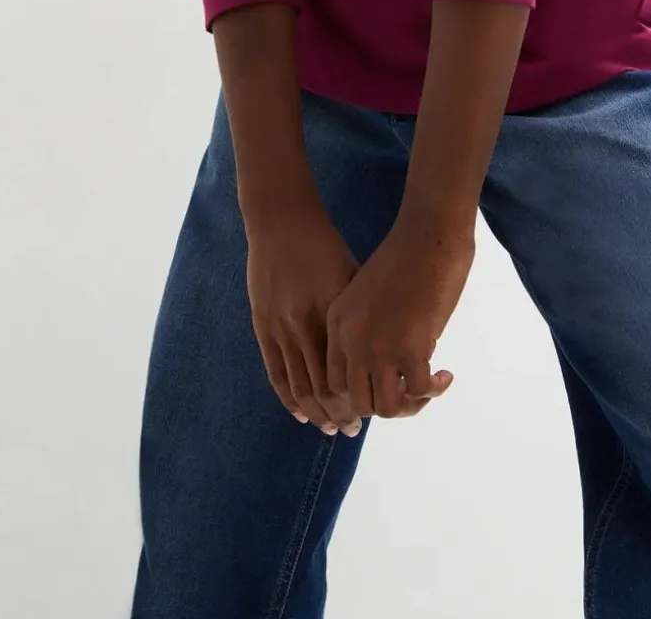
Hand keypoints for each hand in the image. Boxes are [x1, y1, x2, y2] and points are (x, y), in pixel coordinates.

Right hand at [245, 198, 364, 436]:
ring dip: (315, 412)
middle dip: (339, 413)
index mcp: (330, 313)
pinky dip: (287, 398)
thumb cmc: (325, 245)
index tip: (373, 411)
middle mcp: (303, 326)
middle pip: (323, 387)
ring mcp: (279, 328)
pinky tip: (300, 412)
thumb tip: (388, 348)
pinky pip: (275, 372)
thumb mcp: (352, 276)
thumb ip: (362, 314)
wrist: (281, 223)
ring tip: (330, 427)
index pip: (346, 372)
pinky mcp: (262, 326)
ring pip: (298, 387)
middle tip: (354, 428)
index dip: (359, 398)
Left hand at [325, 212, 474, 418]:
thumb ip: (367, 330)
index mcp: (337, 324)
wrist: (428, 234)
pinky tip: (444, 374)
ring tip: (429, 386)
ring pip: (385, 406)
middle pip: (359, 402)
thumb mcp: (368, 297)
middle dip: (386, 404)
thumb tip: (386, 370)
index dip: (362, 393)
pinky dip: (434, 390)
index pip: (336, 383)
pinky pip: (418, 391)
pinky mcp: (410, 348)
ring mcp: (379, 347)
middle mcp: (351, 340)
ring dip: (411, 405)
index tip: (386, 386)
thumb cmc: (405, 258)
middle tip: (411, 392)